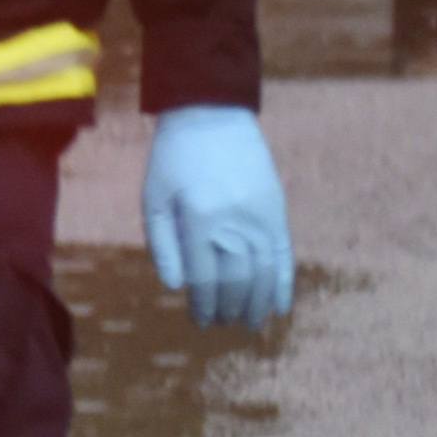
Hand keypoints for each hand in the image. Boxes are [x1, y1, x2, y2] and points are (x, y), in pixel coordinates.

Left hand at [139, 105, 294, 328]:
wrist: (210, 112)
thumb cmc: (174, 157)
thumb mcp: (153, 197)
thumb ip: (161, 244)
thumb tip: (176, 288)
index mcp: (198, 218)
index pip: (204, 277)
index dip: (203, 304)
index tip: (201, 320)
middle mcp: (232, 219)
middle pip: (235, 279)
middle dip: (228, 308)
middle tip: (222, 323)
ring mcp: (259, 214)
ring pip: (262, 272)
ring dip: (256, 302)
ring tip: (249, 323)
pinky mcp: (276, 207)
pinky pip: (283, 252)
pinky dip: (283, 282)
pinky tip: (280, 306)